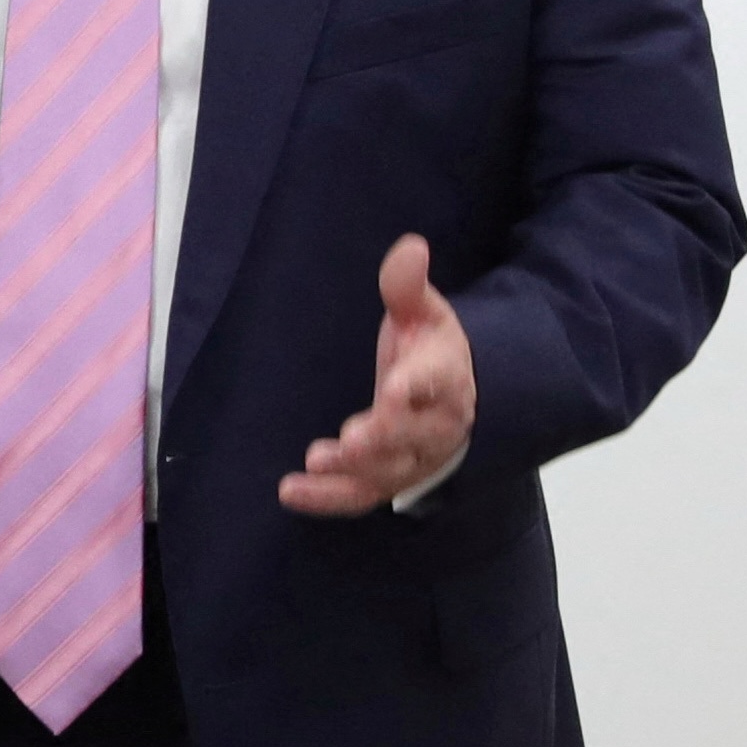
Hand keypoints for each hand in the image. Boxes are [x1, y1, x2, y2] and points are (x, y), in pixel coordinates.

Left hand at [279, 234, 474, 515]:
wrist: (455, 397)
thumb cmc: (429, 349)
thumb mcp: (423, 312)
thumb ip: (408, 286)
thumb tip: (411, 247)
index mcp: (446, 377)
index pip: (435, 382)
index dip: (415, 387)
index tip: (395, 387)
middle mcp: (436, 426)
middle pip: (413, 438)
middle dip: (383, 439)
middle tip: (351, 439)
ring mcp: (412, 459)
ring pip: (388, 472)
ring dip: (354, 471)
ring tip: (317, 460)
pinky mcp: (386, 480)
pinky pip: (360, 496)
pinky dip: (328, 499)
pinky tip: (291, 492)